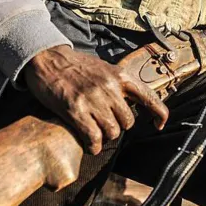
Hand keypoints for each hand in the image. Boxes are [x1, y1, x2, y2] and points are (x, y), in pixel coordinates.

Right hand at [23, 45, 168, 154]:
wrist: (47, 59)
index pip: (148, 97)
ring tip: (95, 132)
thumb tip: (131, 104)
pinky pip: (93, 137)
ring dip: (105, 136)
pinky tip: (89, 145)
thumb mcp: (104, 69)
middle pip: (128, 122)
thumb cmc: (75, 66)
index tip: (159, 125)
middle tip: (106, 124)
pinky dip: (93, 146)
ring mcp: (92, 99)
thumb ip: (118, 85)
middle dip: (118, 127)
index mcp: (119, 76)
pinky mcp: (75, 110)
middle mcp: (109, 88)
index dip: (159, 114)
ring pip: (112, 132)